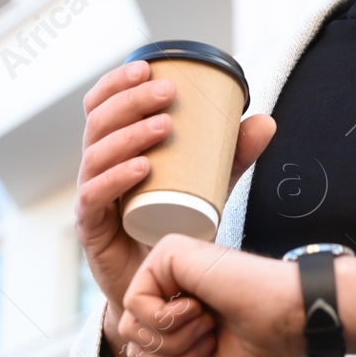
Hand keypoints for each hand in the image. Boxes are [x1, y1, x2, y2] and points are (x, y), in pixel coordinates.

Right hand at [75, 60, 274, 349]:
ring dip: (128, 135)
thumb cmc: (172, 226)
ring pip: (95, 155)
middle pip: (98, 123)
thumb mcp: (205, 185)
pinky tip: (143, 168)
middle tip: (166, 92)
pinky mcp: (92, 229)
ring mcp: (90, 198)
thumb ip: (230, 156)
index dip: (116, 83)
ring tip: (163, 126)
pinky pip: (95, 197)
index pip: (101, 106)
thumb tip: (265, 120)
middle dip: (129, 101)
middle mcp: (95, 168)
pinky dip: (117, 178)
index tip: (147, 67)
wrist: (155, 289)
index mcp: (113, 149)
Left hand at [117, 236, 305, 356]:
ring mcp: (167, 271)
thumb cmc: (264, 349)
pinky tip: (199, 308)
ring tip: (208, 326)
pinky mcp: (168, 254)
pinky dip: (169, 320)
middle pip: (133, 346)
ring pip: (131, 328)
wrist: (290, 323)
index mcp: (178, 321)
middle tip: (211, 343)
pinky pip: (134, 302)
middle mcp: (169, 292)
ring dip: (175, 343)